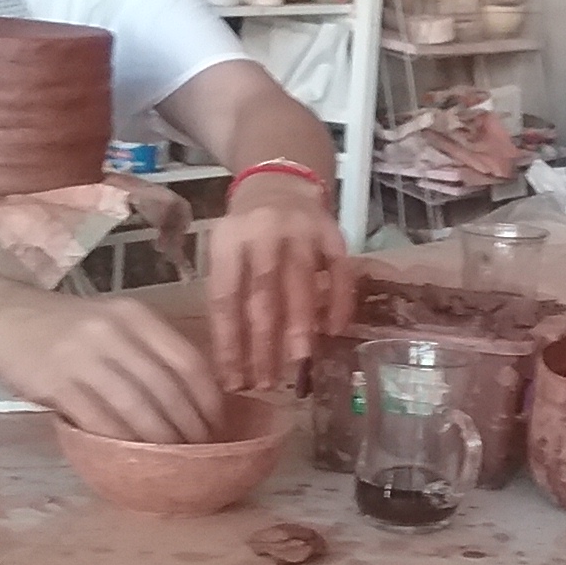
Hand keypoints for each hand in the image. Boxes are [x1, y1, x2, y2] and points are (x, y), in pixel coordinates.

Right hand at [0, 284, 225, 445]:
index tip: (220, 426)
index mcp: (137, 315)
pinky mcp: (55, 383)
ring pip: (137, 408)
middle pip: (167, 388)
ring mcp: (83, 357)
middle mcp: (114, 332)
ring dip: (161, 441)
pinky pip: (99, 420)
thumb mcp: (114, 323)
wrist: (2, 318)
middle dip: (190, 427)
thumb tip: (196, 402)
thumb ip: (151, 351)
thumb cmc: (67, 327)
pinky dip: (120, 442)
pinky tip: (133, 457)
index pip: (188, 361)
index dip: (209, 399)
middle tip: (202, 453)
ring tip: (174, 462)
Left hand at [206, 172, 353, 390]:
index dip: (229, 343)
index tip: (233, 380)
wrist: (278, 182)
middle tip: (266, 383)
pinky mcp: (333, 232)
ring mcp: (302, 230)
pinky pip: (340, 271)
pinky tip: (335, 331)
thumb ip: (230, 296)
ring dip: (299, 328)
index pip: (226, 299)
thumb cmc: (245, 233)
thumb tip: (235, 363)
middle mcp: (264, 232)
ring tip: (298, 365)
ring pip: (300, 284)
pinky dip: (340, 301)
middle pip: (262, 295)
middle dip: (263, 344)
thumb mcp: (224, 254)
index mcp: (228, 241)